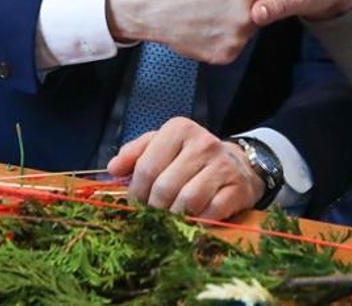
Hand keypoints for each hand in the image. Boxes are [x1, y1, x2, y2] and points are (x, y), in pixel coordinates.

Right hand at [106, 0, 282, 63]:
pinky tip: (203, 22)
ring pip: (248, 27)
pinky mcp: (225, 55)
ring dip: (236, 19)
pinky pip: (233, 43)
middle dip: (247, 0)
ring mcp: (238, 38)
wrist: (145, 3)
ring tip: (207, 7)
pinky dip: (222, 35)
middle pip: (263, 7)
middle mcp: (251, 14)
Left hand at [108, 117, 262, 219]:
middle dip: (154, 208)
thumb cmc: (190, 157)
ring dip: (175, 217)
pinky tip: (193, 221)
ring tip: (171, 219)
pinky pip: (210, 213)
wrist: (238, 165)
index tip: (137, 203)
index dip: (137, 192)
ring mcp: (223, 165)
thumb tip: (113, 169)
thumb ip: (135, 153)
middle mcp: (203, 143)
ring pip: (187, 201)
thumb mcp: (162, 146)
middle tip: (153, 216)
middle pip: (164, 187)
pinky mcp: (238, 188)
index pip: (147, 167)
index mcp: (179, 129)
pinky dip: (197, 223)